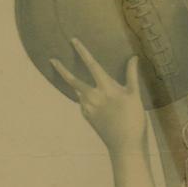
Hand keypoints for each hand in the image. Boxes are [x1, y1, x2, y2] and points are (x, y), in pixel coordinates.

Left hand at [51, 40, 145, 154]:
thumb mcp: (135, 95)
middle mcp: (93, 97)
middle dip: (61, 69)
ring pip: (77, 91)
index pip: (92, 64)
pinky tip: (88, 96)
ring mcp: (88, 108)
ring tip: (70, 75)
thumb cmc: (134, 120)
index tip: (73, 41)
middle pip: (73, 80)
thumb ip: (132, 75)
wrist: (125, 145)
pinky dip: (83, 96)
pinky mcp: (87, 118)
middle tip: (52, 60)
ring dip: (74, 83)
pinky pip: (82, 103)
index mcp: (105, 88)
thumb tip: (134, 57)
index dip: (82, 51)